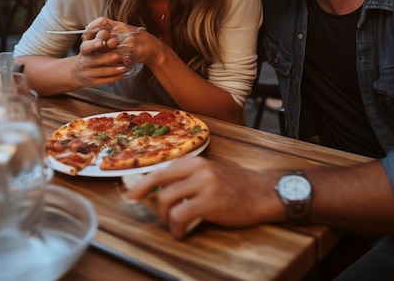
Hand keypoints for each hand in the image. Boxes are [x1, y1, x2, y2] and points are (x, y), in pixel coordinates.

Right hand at [72, 18, 140, 86]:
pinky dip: (113, 78)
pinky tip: (121, 75)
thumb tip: (108, 31)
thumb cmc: (88, 56)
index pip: (87, 47)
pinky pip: (103, 81)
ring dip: (113, 69)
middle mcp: (85, 62)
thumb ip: (98, 39)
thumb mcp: (89, 45)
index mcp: (84, 51)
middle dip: (108, 58)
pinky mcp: (92, 82)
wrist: (76, 73)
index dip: (93, 44)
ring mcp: (88, 73)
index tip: (101, 42)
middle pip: (96, 60)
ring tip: (123, 67)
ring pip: (101, 72)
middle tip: (118, 55)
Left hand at [126, 156, 282, 237]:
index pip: (162, 169)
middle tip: (150, 212)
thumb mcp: (211, 172)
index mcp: (196, 160)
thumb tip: (163, 188)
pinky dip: (177, 227)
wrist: (262, 191)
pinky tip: (183, 232)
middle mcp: (198, 168)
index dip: (143, 183)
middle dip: (147, 198)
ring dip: (166, 217)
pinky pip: (181, 215)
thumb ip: (189, 176)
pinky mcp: (210, 202)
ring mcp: (204, 184)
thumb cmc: (237, 185)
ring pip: (167, 199)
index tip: (132, 194)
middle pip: (159, 181)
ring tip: (174, 225)